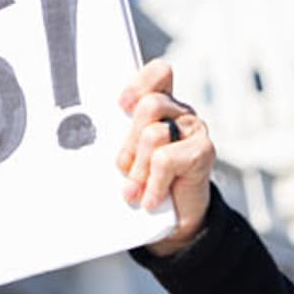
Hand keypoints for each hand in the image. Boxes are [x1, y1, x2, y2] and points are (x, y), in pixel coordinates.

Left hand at [116, 59, 213, 257]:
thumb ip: (118, 137)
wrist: (174, 219)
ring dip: (139, 168)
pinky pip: (166, 160)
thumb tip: (90, 139)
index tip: (122, 105)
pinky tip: (151, 198)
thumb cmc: (146, 182)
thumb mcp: (127, 156)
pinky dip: (153, 184)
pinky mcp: (203, 152)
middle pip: (149, 106)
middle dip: (130, 142)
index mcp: (162, 105)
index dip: (140, 84)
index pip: (159, 74)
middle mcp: (180, 113)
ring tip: (135, 189)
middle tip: (124, 169)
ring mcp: (194, 130)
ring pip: (154, 134)